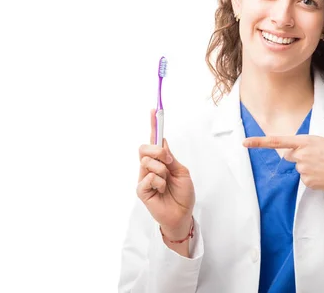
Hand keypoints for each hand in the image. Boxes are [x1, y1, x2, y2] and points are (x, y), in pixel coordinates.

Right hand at [137, 109, 194, 239]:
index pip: (154, 140)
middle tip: (168, 161)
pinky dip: (158, 183)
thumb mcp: (181, 172)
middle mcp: (149, 166)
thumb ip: (170, 158)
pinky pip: (147, 177)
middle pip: (144, 148)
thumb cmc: (182, 194)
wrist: (182, 214)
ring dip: (162, 171)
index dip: (153, 125)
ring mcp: (143, 177)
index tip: (154, 110)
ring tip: (166, 183)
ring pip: (147, 162)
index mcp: (160, 160)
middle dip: (158, 151)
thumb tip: (162, 143)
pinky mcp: (141, 190)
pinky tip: (161, 191)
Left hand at [243, 135, 323, 208]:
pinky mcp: (307, 182)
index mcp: (305, 141)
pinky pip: (306, 179)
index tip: (244, 143)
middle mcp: (301, 154)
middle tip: (320, 158)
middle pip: (291, 156)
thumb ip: (305, 146)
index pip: (277, 141)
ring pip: (299, 168)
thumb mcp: (323, 142)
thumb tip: (292, 156)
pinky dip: (314, 178)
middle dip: (300, 157)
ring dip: (309, 168)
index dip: (259, 142)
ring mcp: (303, 169)